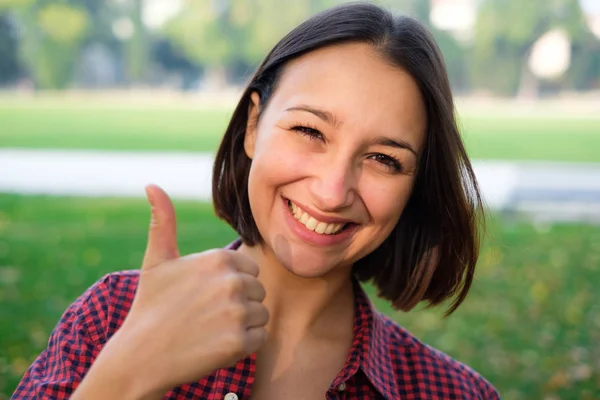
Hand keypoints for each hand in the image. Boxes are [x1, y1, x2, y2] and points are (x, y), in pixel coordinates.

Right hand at [113, 184, 268, 394]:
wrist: (140, 356)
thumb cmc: (151, 305)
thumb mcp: (157, 260)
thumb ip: (163, 222)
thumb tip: (151, 184)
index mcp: (219, 258)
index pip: (250, 269)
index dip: (232, 283)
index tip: (207, 295)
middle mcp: (232, 281)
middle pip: (258, 291)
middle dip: (239, 303)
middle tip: (207, 314)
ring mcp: (237, 312)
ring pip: (262, 315)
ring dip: (243, 325)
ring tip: (211, 329)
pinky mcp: (238, 343)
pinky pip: (260, 339)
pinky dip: (243, 345)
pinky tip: (216, 345)